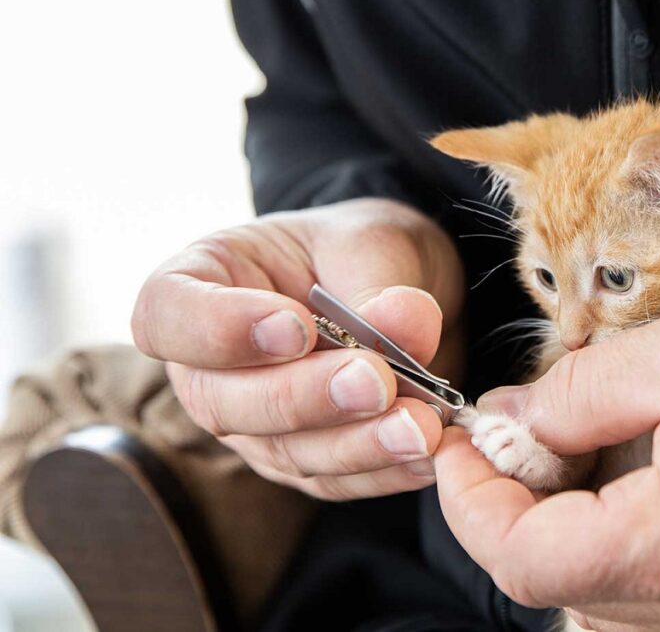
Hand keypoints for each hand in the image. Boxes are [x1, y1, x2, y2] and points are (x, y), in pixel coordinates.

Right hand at [132, 198, 463, 499]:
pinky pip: (337, 479)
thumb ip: (378, 280)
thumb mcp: (373, 240)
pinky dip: (387, 468)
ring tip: (419, 425)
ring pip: (285, 451)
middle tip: (376, 381)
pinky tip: (431, 451)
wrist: (399, 290)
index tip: (294, 325)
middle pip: (224, 401)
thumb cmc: (361, 250)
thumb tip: (405, 322)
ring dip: (356, 444)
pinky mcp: (304, 461)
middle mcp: (210, 365)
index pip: (168, 316)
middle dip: (305, 397)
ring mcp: (252, 423)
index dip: (219, 330)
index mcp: (201, 283)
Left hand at [436, 286, 659, 630]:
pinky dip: (619, 546)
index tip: (461, 444)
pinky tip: (633, 481)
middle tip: (521, 433)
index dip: (470, 502)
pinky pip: (658, 602)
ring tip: (576, 452)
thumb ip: (580, 392)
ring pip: (601, 602)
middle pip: (557, 588)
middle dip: (513, 508)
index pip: (524, 563)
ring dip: (564, 530)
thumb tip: (510, 419)